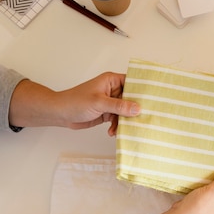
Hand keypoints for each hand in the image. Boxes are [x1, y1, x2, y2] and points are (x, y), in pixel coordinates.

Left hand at [9, 72, 139, 133]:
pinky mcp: (106, 113)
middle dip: (134, 110)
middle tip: (142, 119)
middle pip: (131, 99)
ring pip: (125, 111)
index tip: (153, 99)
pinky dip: (116, 126)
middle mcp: (113, 90)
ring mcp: (110, 102)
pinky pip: (117, 119)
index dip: (142, 90)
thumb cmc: (76, 102)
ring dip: (123, 121)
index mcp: (111, 80)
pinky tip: (112, 132)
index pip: (132, 82)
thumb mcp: (100, 103)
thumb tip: (137, 109)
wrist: (61, 114)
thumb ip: (119, 106)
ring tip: (120, 129)